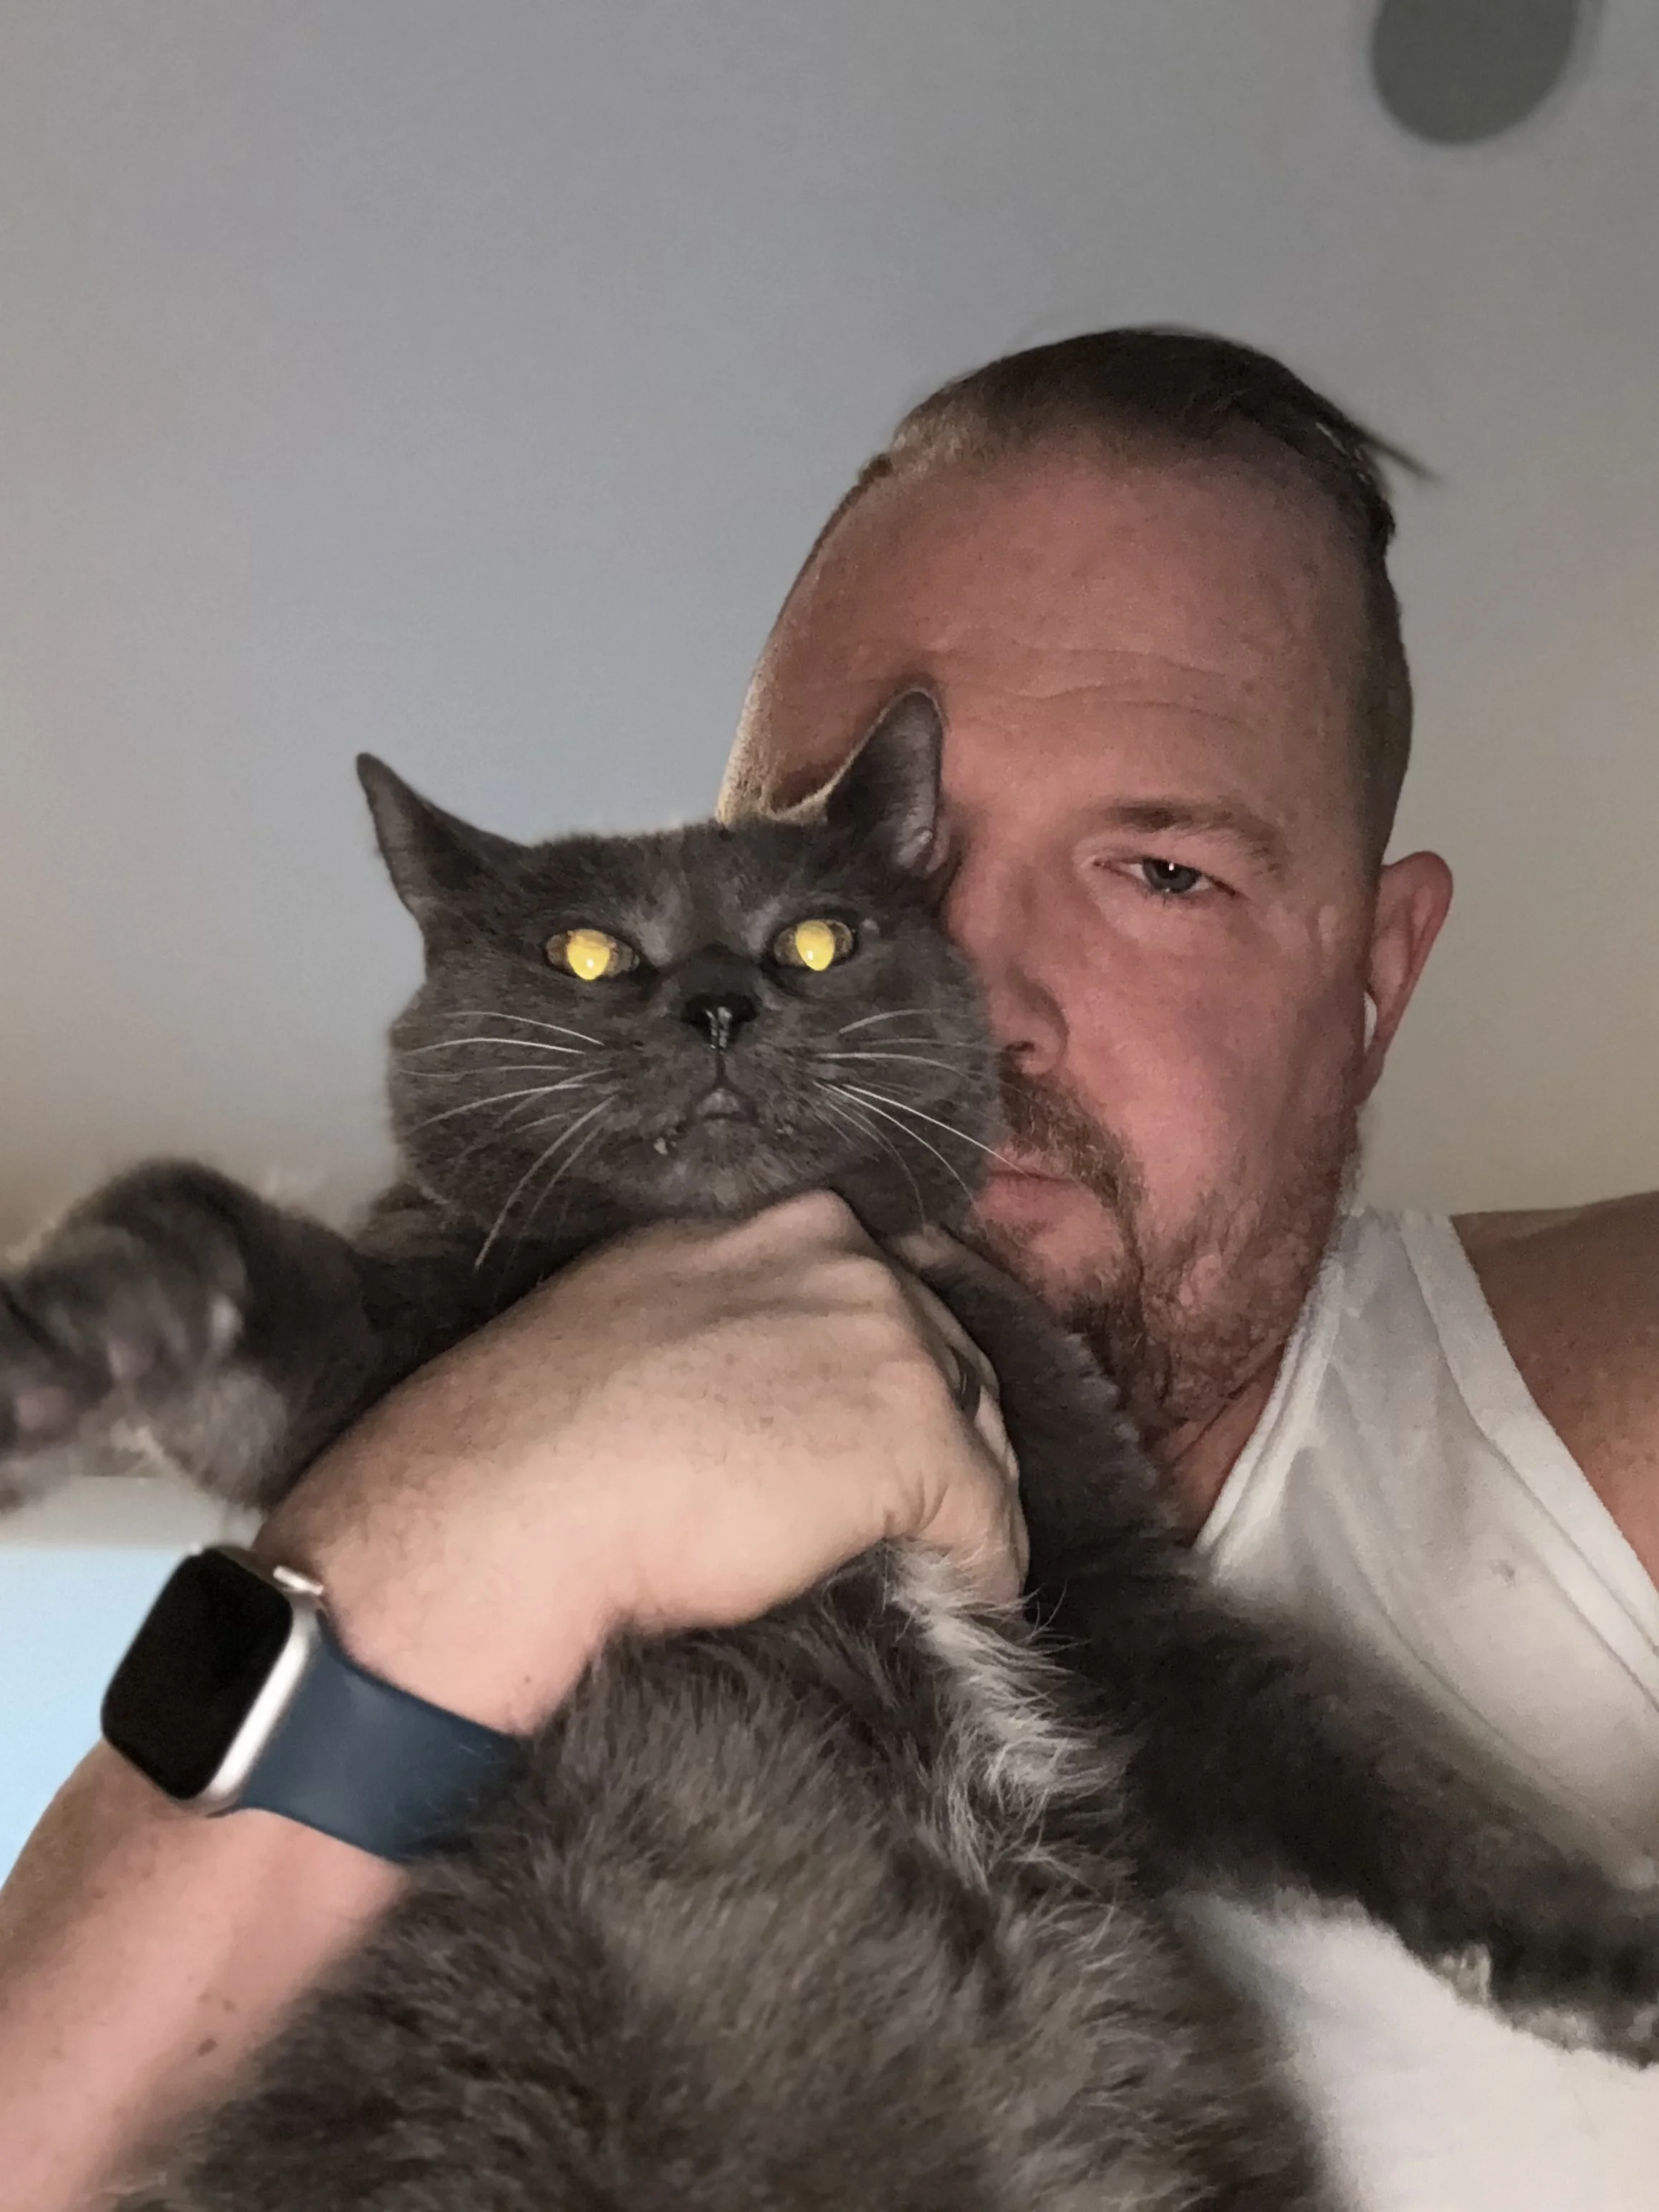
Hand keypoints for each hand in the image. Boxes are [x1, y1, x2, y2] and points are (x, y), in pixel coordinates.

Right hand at [259, 1192, 1022, 1732]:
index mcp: (777, 1224)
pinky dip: (985, 1569)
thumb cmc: (534, 1429)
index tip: (871, 1430)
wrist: (514, 1503)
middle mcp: (846, 1261)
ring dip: (963, 1498)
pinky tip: (967, 1605)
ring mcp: (890, 1344)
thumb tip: (736, 1381)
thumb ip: (713, 1318)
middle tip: (915, 1508)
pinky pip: (988, 1519)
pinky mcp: (916, 1444)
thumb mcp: (634, 1316)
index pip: (881, 1292)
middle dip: (938, 1427)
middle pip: (943, 1352)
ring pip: (976, 1430)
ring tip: (942, 1560)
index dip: (888, 1370)